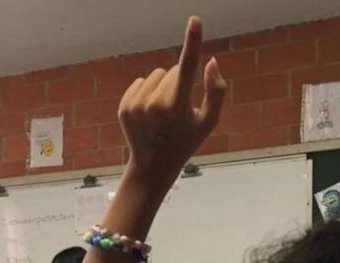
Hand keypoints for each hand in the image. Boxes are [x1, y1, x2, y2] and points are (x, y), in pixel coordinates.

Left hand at [118, 16, 225, 179]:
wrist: (153, 165)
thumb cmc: (186, 141)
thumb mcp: (209, 122)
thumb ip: (216, 91)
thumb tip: (211, 61)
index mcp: (178, 107)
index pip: (188, 67)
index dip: (193, 41)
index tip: (194, 20)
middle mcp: (154, 104)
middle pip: (174, 71)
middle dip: (180, 83)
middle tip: (179, 111)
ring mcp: (136, 105)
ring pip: (157, 75)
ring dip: (164, 87)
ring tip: (163, 113)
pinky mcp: (124, 106)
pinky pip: (141, 82)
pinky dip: (147, 92)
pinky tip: (150, 113)